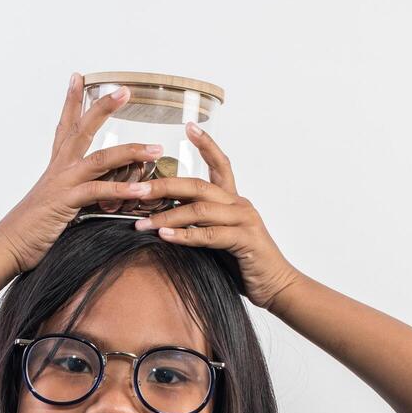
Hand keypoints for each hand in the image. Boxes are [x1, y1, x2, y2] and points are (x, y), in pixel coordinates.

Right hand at [0, 73, 167, 275]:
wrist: (7, 246)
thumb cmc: (31, 230)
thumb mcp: (56, 207)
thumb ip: (75, 196)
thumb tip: (96, 198)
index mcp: (56, 168)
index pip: (65, 126)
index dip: (71, 101)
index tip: (78, 77)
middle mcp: (59, 169)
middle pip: (82, 129)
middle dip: (103, 107)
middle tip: (124, 90)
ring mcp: (62, 184)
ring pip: (100, 159)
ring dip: (130, 152)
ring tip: (155, 149)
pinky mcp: (66, 203)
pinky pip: (98, 191)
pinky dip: (121, 190)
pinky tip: (141, 190)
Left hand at [129, 123, 301, 309]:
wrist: (276, 285)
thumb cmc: (244, 264)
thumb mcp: (218, 240)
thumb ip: (199, 226)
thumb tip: (164, 221)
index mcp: (233, 200)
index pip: (220, 164)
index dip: (207, 144)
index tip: (189, 126)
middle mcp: (239, 204)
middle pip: (197, 185)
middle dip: (163, 185)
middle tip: (135, 190)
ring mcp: (243, 220)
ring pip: (199, 209)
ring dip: (167, 215)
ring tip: (141, 223)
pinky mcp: (245, 240)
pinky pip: (209, 234)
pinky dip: (185, 235)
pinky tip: (164, 235)